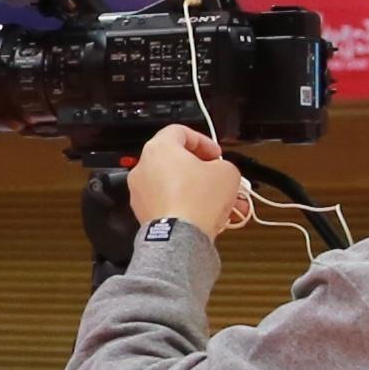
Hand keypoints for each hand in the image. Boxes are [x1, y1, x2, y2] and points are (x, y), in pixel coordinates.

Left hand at [126, 125, 251, 234]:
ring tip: (226, 203)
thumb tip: (222, 172)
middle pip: (178, 162)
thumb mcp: (227, 172)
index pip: (179, 132)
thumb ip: (224, 165)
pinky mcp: (145, 214)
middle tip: (220, 178)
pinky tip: (211, 216)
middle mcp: (144, 168)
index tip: (216, 154)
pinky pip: (171, 204)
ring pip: (177, 186)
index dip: (203, 141)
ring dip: (201, 192)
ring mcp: (141, 193)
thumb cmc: (196, 201)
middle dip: (205, 171)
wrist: (181, 237)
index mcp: (159, 149)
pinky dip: (189, 207)